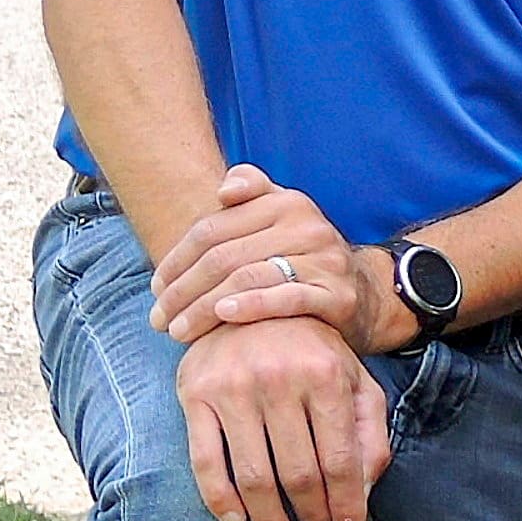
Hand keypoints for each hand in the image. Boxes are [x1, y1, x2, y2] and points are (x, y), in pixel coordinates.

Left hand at [152, 162, 388, 348]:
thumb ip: (253, 192)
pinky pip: (287, 298)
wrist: (365, 294)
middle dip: (183, 290)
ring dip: (204, 306)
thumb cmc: (304, 260)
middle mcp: (306, 225)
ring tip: (178, 330)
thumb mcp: (282, 219)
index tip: (156, 288)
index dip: (176, 259)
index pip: (212, 229)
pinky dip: (251, 305)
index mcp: (285, 202)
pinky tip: (224, 314)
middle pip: (224, 256)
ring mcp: (324, 259)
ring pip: (248, 278)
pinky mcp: (337, 295)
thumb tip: (223, 190)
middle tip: (158, 318)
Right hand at [177, 313, 392, 520]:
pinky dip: (220, 501)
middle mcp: (278, 379)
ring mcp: (232, 387)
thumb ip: (370, 431)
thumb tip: (362, 491)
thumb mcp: (354, 378)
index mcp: (325, 374)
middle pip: (298, 474)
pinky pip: (205, 461)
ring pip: (253, 476)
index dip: (346, 504)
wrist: (249, 298)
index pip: (339, 460)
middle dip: (312, 518)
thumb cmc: (312, 350)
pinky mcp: (195, 394)